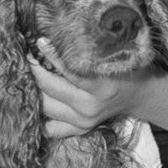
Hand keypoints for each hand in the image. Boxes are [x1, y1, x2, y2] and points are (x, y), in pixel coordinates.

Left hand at [28, 45, 144, 139]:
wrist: (139, 94)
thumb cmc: (126, 69)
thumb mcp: (113, 56)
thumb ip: (89, 50)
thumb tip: (57, 38)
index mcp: (102, 88)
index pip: (68, 71)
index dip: (50, 55)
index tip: (39, 42)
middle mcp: (90, 108)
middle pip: (50, 89)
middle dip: (35, 70)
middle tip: (29, 56)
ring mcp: (84, 121)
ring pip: (45, 107)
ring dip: (34, 90)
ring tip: (29, 74)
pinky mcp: (80, 129)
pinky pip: (51, 128)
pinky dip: (40, 116)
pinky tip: (35, 101)